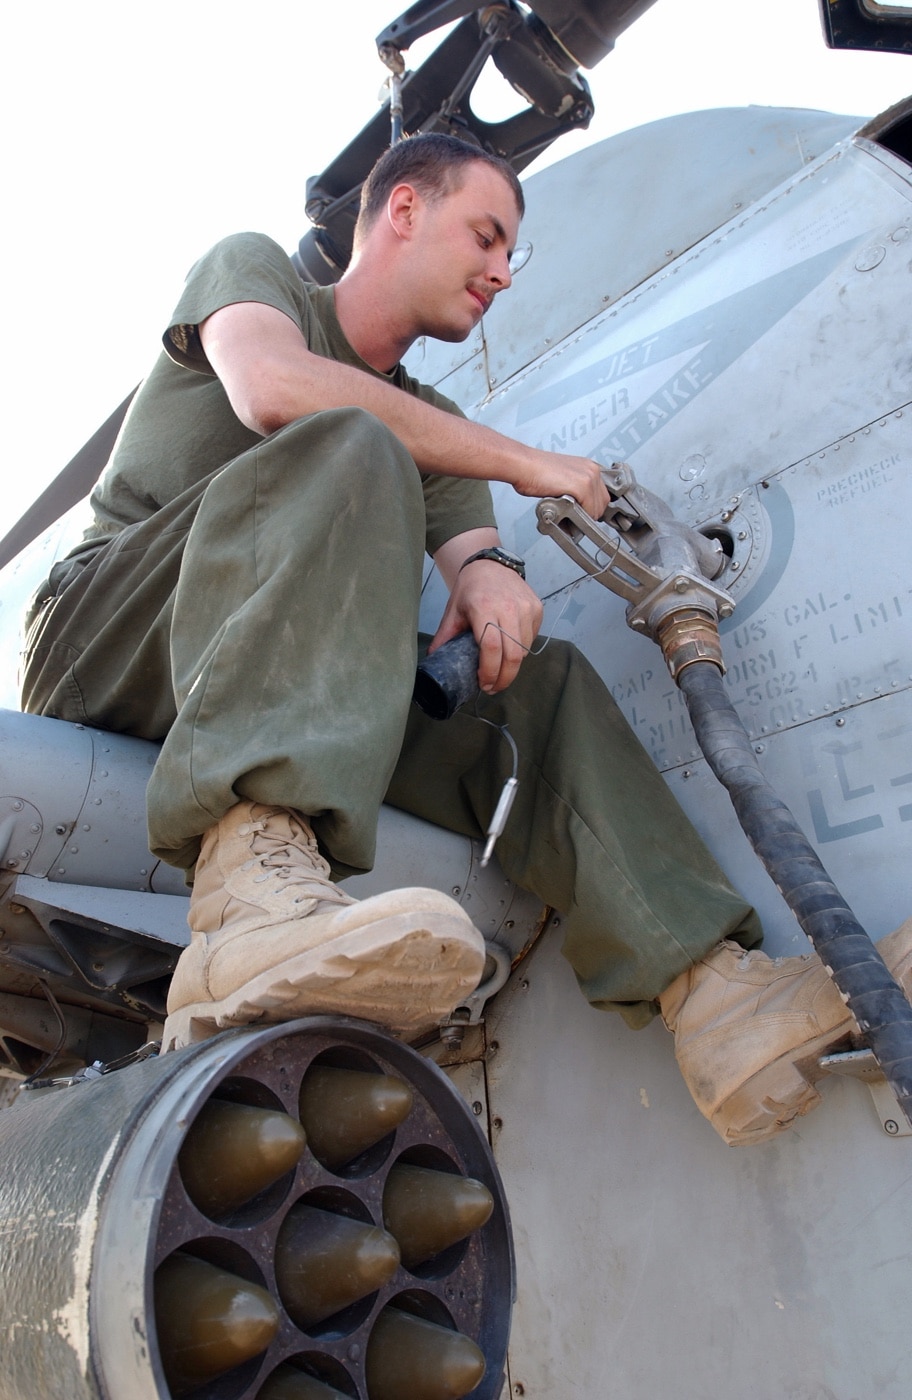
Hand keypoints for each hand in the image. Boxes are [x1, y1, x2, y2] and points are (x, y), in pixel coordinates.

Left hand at [429, 560, 542, 693]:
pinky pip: (531, 639)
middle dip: (504, 678)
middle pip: (512, 654)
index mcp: (484, 607)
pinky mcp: (537, 608)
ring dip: (513, 666)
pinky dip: (521, 650)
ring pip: (523, 650)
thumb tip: (433, 660)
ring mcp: (526, 607)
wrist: (490, 564)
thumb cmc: (470, 589)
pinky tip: (509, 651)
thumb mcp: (453, 611)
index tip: (483, 684)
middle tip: (493, 687)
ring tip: (500, 672)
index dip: (489, 671)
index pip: (491, 647)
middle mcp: (509, 607)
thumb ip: (444, 636)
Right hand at [510, 449, 609, 519]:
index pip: (603, 495)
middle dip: (590, 515)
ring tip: (567, 518)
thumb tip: (580, 507)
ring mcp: (588, 477)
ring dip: (583, 518)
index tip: (584, 514)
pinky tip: (565, 515)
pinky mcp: (581, 486)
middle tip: (575, 519)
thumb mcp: (563, 478)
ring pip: (597, 509)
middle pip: (603, 503)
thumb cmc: (536, 470)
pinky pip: (588, 511)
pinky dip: (578, 519)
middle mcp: (591, 470)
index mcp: (589, 467)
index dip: (593, 508)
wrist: (523, 465)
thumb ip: (575, 490)